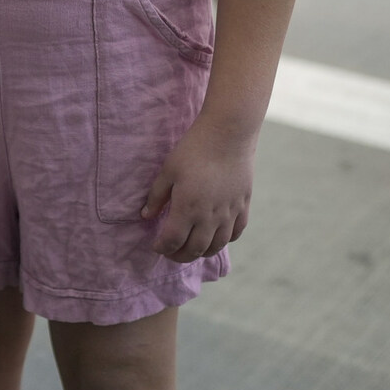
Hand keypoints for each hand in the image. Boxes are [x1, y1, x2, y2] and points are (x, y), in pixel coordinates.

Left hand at [140, 125, 254, 262]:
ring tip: (191, 247)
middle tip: (171, 251)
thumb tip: (146, 216)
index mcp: (187, 208)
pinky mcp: (243, 206)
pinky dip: (224, 240)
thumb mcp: (168, 170)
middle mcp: (209, 216)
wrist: (228, 133)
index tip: (156, 246)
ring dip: (201, 252)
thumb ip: (156, 196)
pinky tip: (215, 235)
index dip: (162, 248)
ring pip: (216, 246)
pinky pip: (235, 233)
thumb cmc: (193, 149)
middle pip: (194, 249)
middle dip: (179, 255)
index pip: (172, 241)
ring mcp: (229, 213)